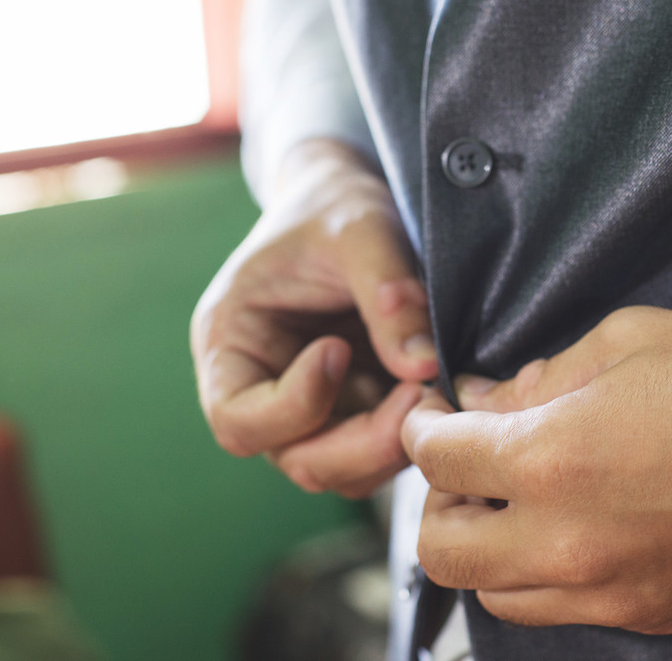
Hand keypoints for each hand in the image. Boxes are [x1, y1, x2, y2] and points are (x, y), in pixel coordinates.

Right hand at [191, 139, 438, 497]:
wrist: (352, 202)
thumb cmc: (336, 206)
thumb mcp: (359, 229)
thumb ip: (386, 292)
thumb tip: (422, 366)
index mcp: (230, 345)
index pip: (237, 419)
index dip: (293, 404)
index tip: (340, 349)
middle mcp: (264, 389)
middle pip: (299, 459)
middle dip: (363, 441)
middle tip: (419, 396)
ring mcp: (314, 408)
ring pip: (345, 469)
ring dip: (393, 444)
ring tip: (437, 389)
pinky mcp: (358, 410)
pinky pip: (380, 450)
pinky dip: (411, 434)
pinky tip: (441, 393)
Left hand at [401, 307, 671, 632]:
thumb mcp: (633, 341)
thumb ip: (543, 376)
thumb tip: (491, 400)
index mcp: (553, 459)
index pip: (437, 458)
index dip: (422, 428)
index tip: (431, 415)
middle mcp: (569, 543)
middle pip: (441, 550)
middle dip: (438, 501)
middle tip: (469, 463)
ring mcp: (612, 595)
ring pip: (495, 594)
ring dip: (488, 547)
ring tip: (521, 500)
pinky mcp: (654, 620)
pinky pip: (562, 612)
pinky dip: (545, 575)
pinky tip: (578, 527)